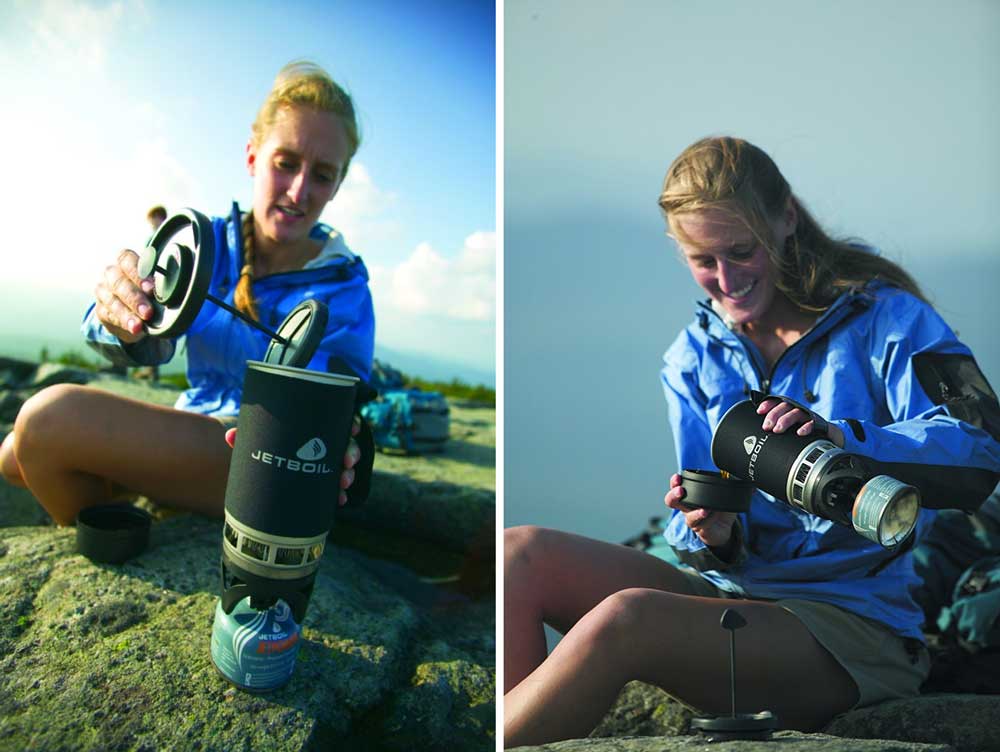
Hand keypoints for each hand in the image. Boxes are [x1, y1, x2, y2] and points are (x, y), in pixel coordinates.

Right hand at [94, 249, 155, 342]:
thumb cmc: (150, 291)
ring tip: (139, 326)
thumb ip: (161, 282)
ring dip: (127, 314)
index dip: (138, 274)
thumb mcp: (156, 284)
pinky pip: (109, 315)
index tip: (151, 289)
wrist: (136, 312)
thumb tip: (175, 288)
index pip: (127, 260)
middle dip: (135, 299)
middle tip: (148, 312)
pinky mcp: (101, 309)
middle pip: (119, 283)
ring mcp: (104, 291)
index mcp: (125, 261)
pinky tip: (133, 329)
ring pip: (112, 301)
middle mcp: (111, 273)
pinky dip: (123, 323)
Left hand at [224, 416, 362, 505]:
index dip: (350, 423)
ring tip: (342, 483)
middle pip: (347, 445)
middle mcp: (326, 446)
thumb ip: (247, 439)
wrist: (262, 473)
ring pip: (346, 468)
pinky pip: (336, 488)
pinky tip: (338, 500)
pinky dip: (339, 495)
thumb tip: (230, 436)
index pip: (340, 421)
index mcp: (316, 429)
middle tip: (346, 462)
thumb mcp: (258, 443)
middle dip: (351, 453)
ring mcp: (327, 466)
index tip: (353, 429)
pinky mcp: (324, 485)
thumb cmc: (265, 450)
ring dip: (348, 475)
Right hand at [663, 472, 735, 547]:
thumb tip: (731, 472)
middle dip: (673, 495)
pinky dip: (709, 520)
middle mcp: (687, 508)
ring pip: (688, 517)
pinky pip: (702, 525)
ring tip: (705, 510)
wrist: (722, 528)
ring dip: (697, 513)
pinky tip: (715, 515)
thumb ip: (723, 484)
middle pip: (671, 502)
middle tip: (680, 491)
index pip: (675, 487)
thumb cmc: (718, 509)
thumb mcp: (721, 494)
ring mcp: (693, 520)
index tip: (677, 477)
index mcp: (689, 496)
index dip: (674, 482)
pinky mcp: (701, 530)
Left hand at [755, 397, 843, 446]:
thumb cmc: (805, 434)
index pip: (778, 402)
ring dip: (785, 420)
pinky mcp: (820, 425)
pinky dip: (806, 427)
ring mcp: (809, 416)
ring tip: (777, 430)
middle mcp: (799, 410)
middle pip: (785, 406)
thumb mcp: (790, 431)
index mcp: (790, 410)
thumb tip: (758, 443)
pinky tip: (799, 432)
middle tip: (766, 427)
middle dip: (774, 414)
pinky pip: (813, 423)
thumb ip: (777, 432)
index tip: (759, 411)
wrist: (829, 437)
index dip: (768, 404)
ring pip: (796, 413)